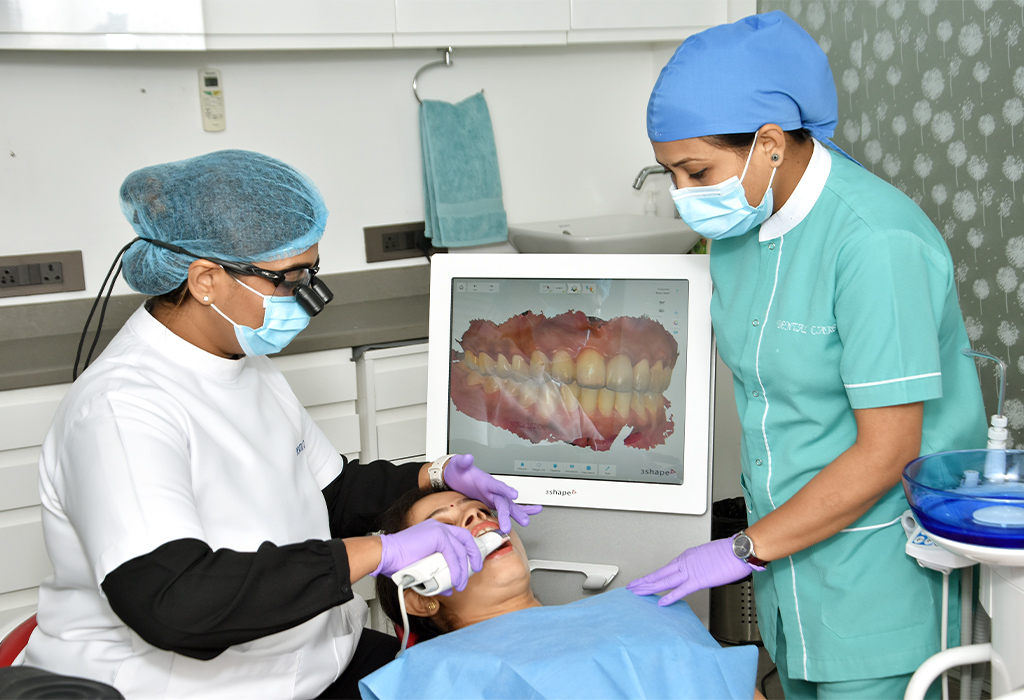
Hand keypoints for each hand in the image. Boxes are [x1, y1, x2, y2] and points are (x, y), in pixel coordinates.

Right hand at [372, 519, 482, 592]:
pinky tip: (454, 579)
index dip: (469, 550)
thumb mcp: (424, 567)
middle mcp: (439, 527)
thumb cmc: (398, 561)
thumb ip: (437, 574)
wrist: (385, 556)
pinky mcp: (437, 535)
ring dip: (463, 569)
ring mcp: (439, 529)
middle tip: (476, 569)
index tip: (472, 563)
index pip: (459, 538)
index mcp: (435, 531)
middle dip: (474, 555)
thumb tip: (448, 588)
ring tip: (460, 584)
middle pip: (466, 539)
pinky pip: (453, 554)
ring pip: (461, 550)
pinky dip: (456, 569)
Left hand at [441, 453, 542, 531]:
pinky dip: (518, 513)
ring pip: (508, 507)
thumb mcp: (458, 465)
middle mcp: (492, 490)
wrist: (456, 476)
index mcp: (485, 481)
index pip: (497, 486)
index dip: (505, 490)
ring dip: (517, 514)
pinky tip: (528, 516)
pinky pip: (506, 510)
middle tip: (508, 526)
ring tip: (525, 522)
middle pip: (502, 502)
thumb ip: (463, 462)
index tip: (514, 495)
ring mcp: (493, 497)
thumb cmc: (459, 471)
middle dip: (507, 514)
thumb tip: (467, 458)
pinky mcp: (491, 503)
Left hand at [626, 537, 761, 606]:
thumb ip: (700, 565)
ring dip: (649, 587)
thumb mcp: (709, 556)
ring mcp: (691, 571)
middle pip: (659, 573)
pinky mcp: (700, 580)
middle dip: (644, 581)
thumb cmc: (730, 552)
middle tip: (631, 587)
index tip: (644, 580)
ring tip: (637, 592)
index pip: (665, 568)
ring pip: (664, 581)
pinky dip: (669, 597)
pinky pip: (681, 590)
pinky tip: (661, 602)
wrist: (740, 550)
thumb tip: (699, 571)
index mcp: (688, 557)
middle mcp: (685, 562)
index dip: (653, 575)